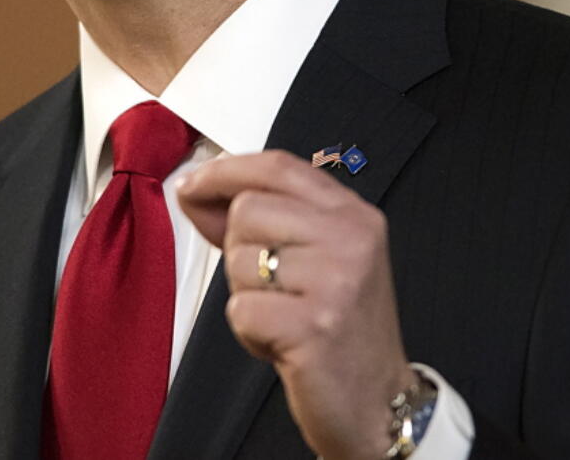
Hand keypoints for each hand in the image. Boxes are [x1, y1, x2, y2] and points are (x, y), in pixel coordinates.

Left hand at [175, 150, 413, 459]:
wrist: (377, 403)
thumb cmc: (337, 329)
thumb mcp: (311, 260)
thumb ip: (259, 219)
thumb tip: (196, 190)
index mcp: (352, 214)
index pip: (278, 165)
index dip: (226, 171)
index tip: (193, 184)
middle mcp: (351, 237)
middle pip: (248, 209)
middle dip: (239, 250)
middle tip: (271, 287)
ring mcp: (337, 279)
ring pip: (239, 259)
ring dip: (246, 295)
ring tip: (282, 316)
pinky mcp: (315, 324)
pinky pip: (241, 309)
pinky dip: (249, 332)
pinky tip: (281, 341)